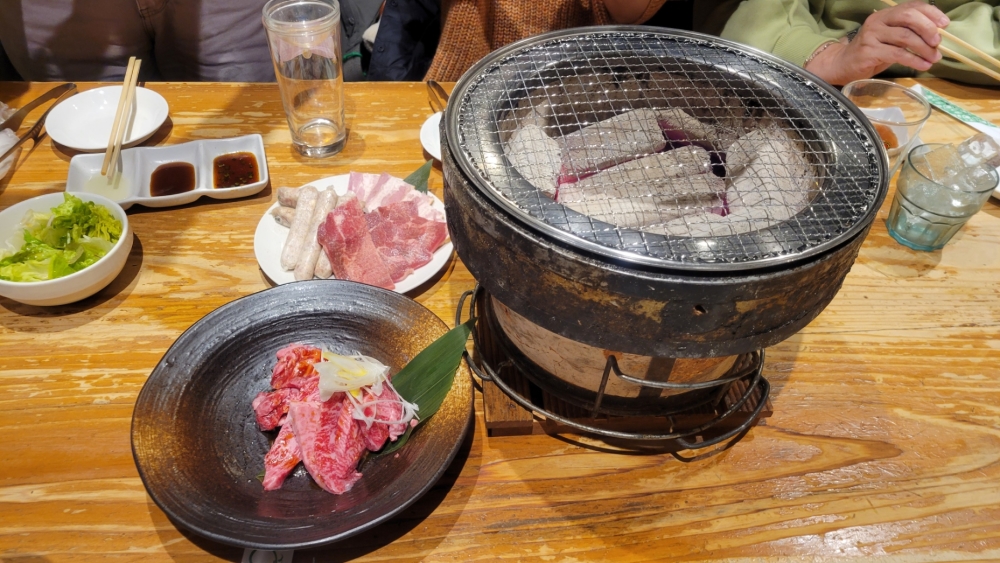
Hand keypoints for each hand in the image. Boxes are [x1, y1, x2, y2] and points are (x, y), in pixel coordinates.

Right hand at [805, 1, 948, 84]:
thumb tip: (937, 37)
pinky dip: (914, 60)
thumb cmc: (872, 51)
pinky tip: (922, 65)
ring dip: (924, 49)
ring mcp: (872, 36)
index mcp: (885, 14)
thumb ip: (909, 33)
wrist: (843, 65)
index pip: (912, 6)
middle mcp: (878, 21)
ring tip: (934, 58)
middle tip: (938, 42)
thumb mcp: (891, 38)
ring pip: (905, 37)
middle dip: (928, 29)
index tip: (944, 24)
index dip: (931, 13)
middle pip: (908, 18)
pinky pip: (897, 54)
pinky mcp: (869, 52)